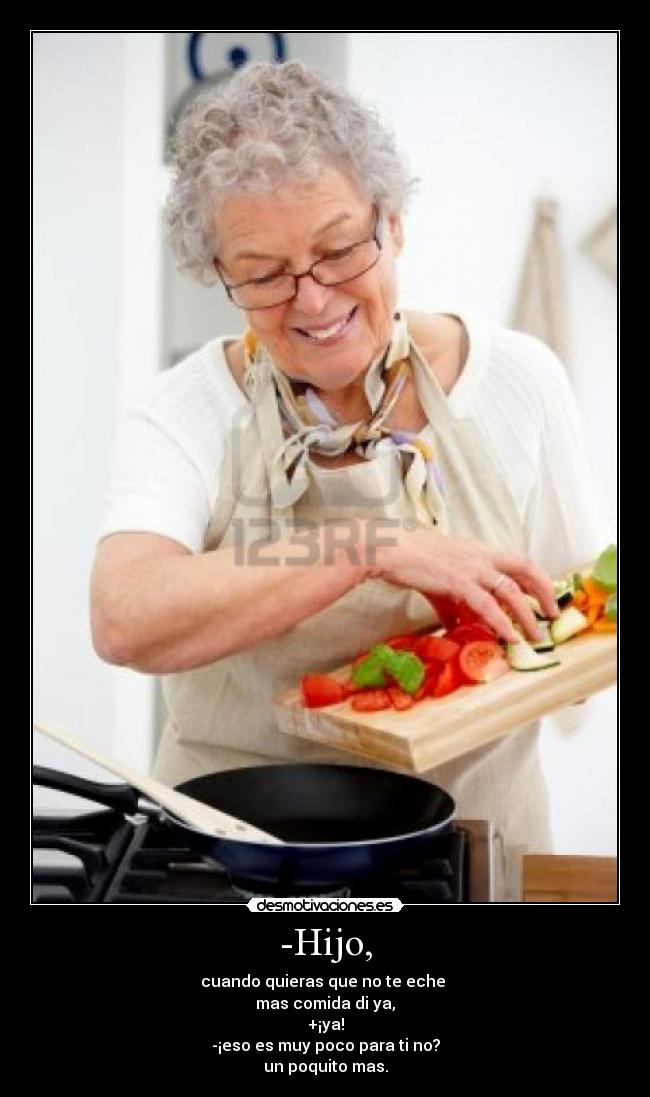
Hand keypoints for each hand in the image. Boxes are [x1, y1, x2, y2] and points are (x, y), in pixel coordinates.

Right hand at [369, 528, 558, 643]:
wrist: (390, 550)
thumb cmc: (410, 560)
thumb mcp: (440, 580)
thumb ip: (454, 602)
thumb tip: (457, 627)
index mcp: (479, 550)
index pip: (518, 560)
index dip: (536, 578)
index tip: (545, 595)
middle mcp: (481, 555)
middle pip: (525, 568)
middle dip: (543, 592)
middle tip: (552, 614)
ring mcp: (472, 567)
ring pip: (511, 590)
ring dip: (526, 614)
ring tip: (536, 635)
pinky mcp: (458, 581)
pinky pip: (488, 605)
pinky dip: (502, 622)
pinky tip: (510, 637)